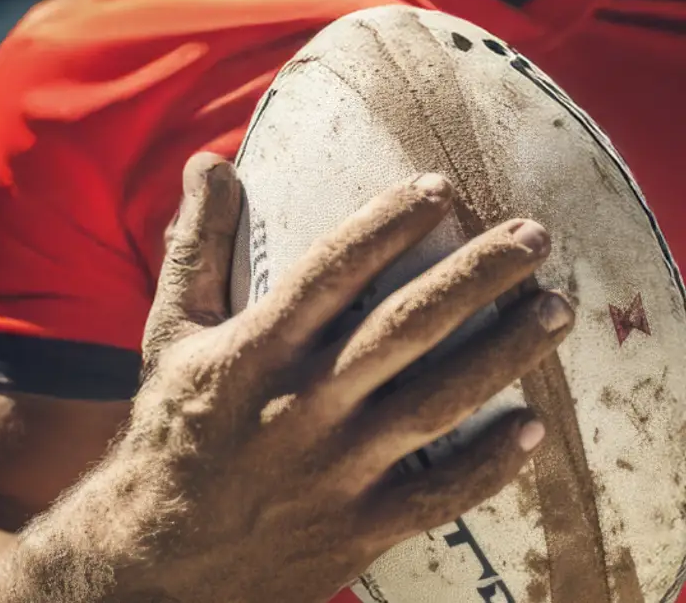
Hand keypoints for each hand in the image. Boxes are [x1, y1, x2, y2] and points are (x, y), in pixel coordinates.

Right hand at [104, 152, 572, 602]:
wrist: (158, 554)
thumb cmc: (171, 427)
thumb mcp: (169, 330)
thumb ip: (196, 244)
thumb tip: (211, 159)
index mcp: (255, 350)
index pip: (332, 271)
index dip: (388, 222)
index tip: (440, 187)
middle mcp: (302, 404)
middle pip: (404, 326)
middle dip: (475, 275)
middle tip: (532, 234)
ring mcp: (335, 470)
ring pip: (436, 402)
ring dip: (503, 354)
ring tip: (555, 309)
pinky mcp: (357, 527)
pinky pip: (437, 496)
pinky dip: (489, 465)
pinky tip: (533, 428)